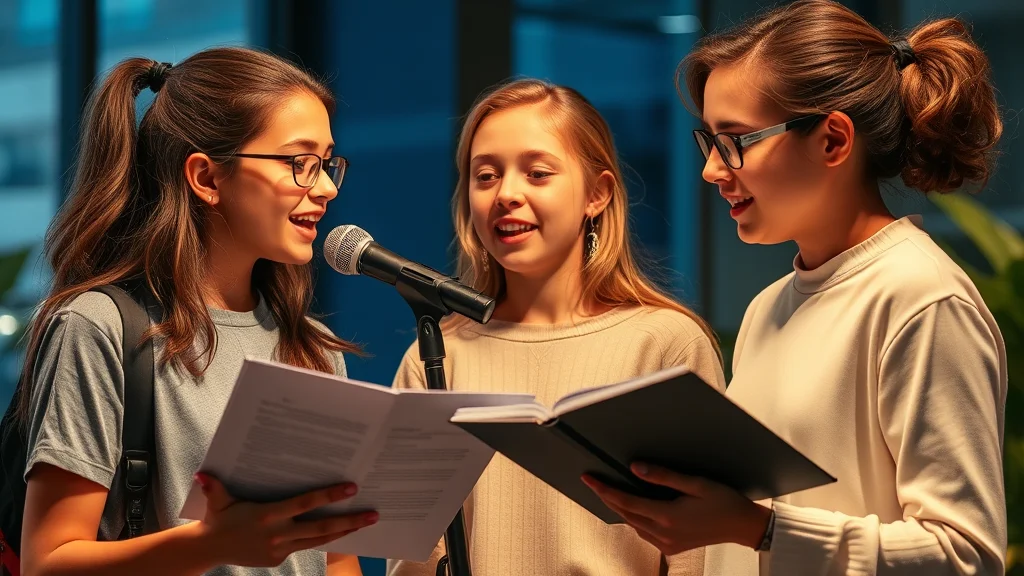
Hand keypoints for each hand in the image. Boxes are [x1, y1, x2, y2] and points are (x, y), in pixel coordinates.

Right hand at [195, 472, 378, 566]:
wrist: (209, 549)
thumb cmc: (218, 518)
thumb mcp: (217, 501)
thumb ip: (214, 487)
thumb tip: (202, 475)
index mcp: (269, 515)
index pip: (305, 504)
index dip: (328, 495)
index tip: (350, 488)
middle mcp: (279, 533)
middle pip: (321, 527)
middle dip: (349, 520)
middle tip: (373, 514)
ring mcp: (281, 548)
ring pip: (320, 540)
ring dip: (345, 531)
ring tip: (366, 522)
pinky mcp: (280, 558)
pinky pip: (307, 546)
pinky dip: (325, 539)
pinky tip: (342, 530)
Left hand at [581, 463, 770, 555]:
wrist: (743, 526)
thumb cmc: (724, 501)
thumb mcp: (695, 483)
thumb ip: (663, 476)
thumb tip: (635, 468)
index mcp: (667, 516)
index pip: (625, 501)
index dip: (604, 489)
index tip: (589, 479)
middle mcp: (663, 533)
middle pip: (624, 514)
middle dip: (607, 497)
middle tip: (593, 482)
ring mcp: (667, 543)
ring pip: (632, 525)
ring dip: (619, 508)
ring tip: (608, 491)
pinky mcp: (672, 547)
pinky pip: (644, 533)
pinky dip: (633, 519)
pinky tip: (633, 509)